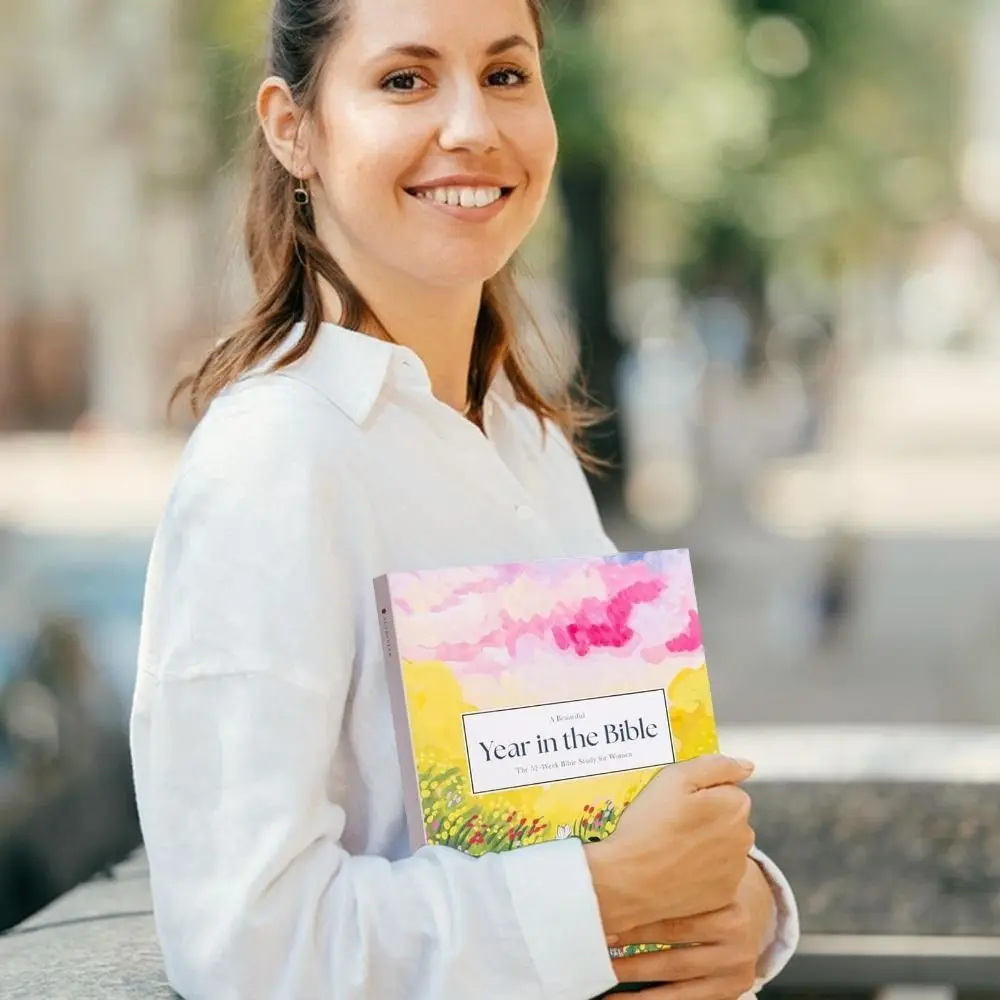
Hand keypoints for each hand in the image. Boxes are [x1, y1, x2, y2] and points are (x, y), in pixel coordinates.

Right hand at [585, 755, 755, 935]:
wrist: (628, 881)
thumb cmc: (649, 824)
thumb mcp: (675, 778)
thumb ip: (716, 766)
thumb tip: (747, 766)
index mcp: (736, 806)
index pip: (727, 788)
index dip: (700, 792)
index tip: (677, 802)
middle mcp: (745, 838)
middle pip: (728, 817)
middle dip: (707, 817)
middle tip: (672, 823)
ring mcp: (735, 871)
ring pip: (723, 846)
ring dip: (705, 843)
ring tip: (672, 847)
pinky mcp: (723, 897)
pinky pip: (716, 874)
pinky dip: (702, 870)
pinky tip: (677, 869)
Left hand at [607, 857, 775, 999]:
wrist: (755, 908)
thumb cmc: (710, 884)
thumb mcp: (700, 874)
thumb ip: (669, 876)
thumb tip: (611, 874)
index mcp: (728, 906)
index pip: (673, 915)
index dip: (635, 918)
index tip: (601, 918)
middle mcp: (736, 939)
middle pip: (672, 946)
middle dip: (629, 949)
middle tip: (593, 945)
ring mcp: (735, 970)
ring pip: (673, 976)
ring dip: (633, 976)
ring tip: (600, 973)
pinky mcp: (730, 992)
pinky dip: (650, 999)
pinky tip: (622, 998)